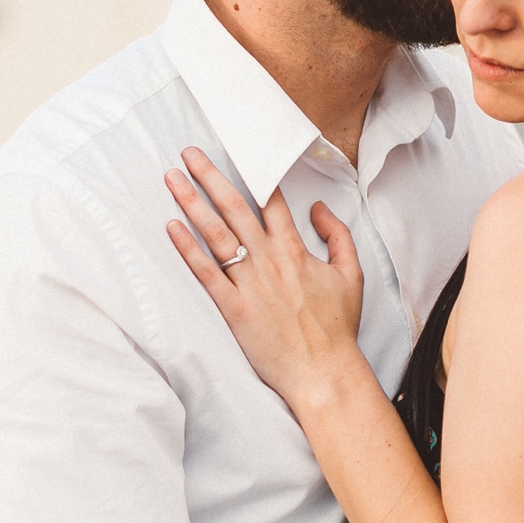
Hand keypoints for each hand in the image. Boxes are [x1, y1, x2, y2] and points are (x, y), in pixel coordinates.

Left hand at [165, 148, 366, 407]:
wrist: (324, 371)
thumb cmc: (337, 327)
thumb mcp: (352, 274)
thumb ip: (338, 235)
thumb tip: (318, 208)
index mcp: (296, 250)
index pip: (270, 200)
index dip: (251, 172)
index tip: (233, 151)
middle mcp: (270, 260)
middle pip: (234, 207)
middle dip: (209, 176)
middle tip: (188, 153)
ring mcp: (250, 284)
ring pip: (216, 234)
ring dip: (192, 202)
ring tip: (172, 178)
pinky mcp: (234, 309)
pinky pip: (206, 273)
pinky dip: (187, 249)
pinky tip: (171, 226)